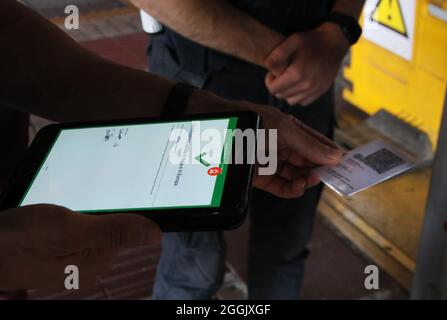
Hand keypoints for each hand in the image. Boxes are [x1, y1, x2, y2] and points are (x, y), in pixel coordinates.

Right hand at [0, 204, 159, 289]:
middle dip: (101, 208)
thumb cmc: (23, 240)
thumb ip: (114, 231)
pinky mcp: (55, 249)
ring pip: (90, 225)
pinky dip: (71, 214)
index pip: (126, 232)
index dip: (126, 209)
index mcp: (98, 262)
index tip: (122, 189)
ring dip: (84, 209)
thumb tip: (156, 234)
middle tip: (84, 196)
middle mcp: (87, 264)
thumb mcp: (72, 230)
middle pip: (109, 228)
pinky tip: (57, 211)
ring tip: (67, 203)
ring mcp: (69, 257)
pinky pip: (75, 228)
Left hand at [250, 104, 341, 197]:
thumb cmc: (252, 122)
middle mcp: (285, 148)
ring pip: (298, 176)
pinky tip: (300, 185)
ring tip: (313, 178)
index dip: (331, 152)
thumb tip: (336, 156)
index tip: (348, 163)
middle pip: (309, 162)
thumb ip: (308, 144)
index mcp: (292, 131)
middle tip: (334, 176)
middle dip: (321, 169)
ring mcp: (274, 163)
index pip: (317, 144)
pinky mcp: (263, 179)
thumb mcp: (283, 129)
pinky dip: (294, 189)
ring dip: (308, 180)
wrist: (219, 131)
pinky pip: (283, 187)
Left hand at [264, 22, 349, 105]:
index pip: (273, 89)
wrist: (335, 42)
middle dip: (278, 86)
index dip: (269, 81)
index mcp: (297, 74)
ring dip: (288, 92)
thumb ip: (277, 54)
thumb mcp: (293, 40)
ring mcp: (315, 90)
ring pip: (291, 101)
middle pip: (281, 95)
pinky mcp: (321, 91)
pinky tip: (300, 83)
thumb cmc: (312, 40)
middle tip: (282, 73)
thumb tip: (267, 68)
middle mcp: (307, 85)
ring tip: (291, 79)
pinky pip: (303, 102)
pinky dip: (299, 95)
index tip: (274, 72)